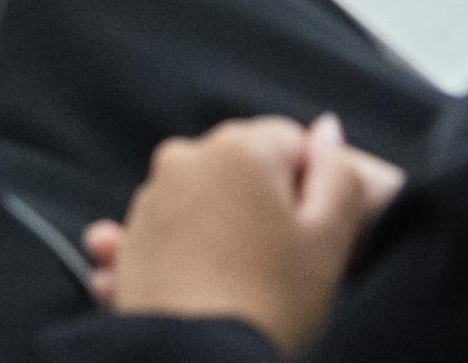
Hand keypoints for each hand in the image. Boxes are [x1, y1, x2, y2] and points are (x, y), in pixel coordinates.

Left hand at [79, 115, 403, 352]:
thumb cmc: (273, 299)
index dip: (310, 189)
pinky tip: (195, 281)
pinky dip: (182, 253)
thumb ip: (339, 176)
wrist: (197, 358)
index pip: (291, 144)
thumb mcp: (329, 239)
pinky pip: (165, 235)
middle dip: (263, 204)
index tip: (311, 233)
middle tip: (280, 260)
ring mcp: (150, 198)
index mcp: (239, 146)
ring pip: (205, 200)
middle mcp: (185, 157)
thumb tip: (327, 129)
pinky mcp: (128, 240)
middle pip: (243, 169)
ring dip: (223, 228)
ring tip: (242, 280)